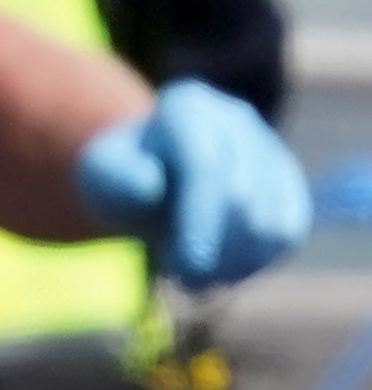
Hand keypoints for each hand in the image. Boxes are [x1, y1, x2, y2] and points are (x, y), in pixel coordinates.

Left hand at [74, 80, 310, 286]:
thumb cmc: (121, 179)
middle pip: (241, 196)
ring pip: (272, 219)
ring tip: (197, 279)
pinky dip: (258, 262)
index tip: (184, 269)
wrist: (151, 181)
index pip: (204, 166)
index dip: (198, 221)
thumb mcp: (101, 174)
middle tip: (184, 283)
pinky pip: (288, 232)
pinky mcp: (288, 183)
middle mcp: (235, 119)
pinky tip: (224, 271)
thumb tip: (151, 186)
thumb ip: (117, 178)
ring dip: (235, 262)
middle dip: (214, 249)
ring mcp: (268, 148)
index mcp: (186, 106)